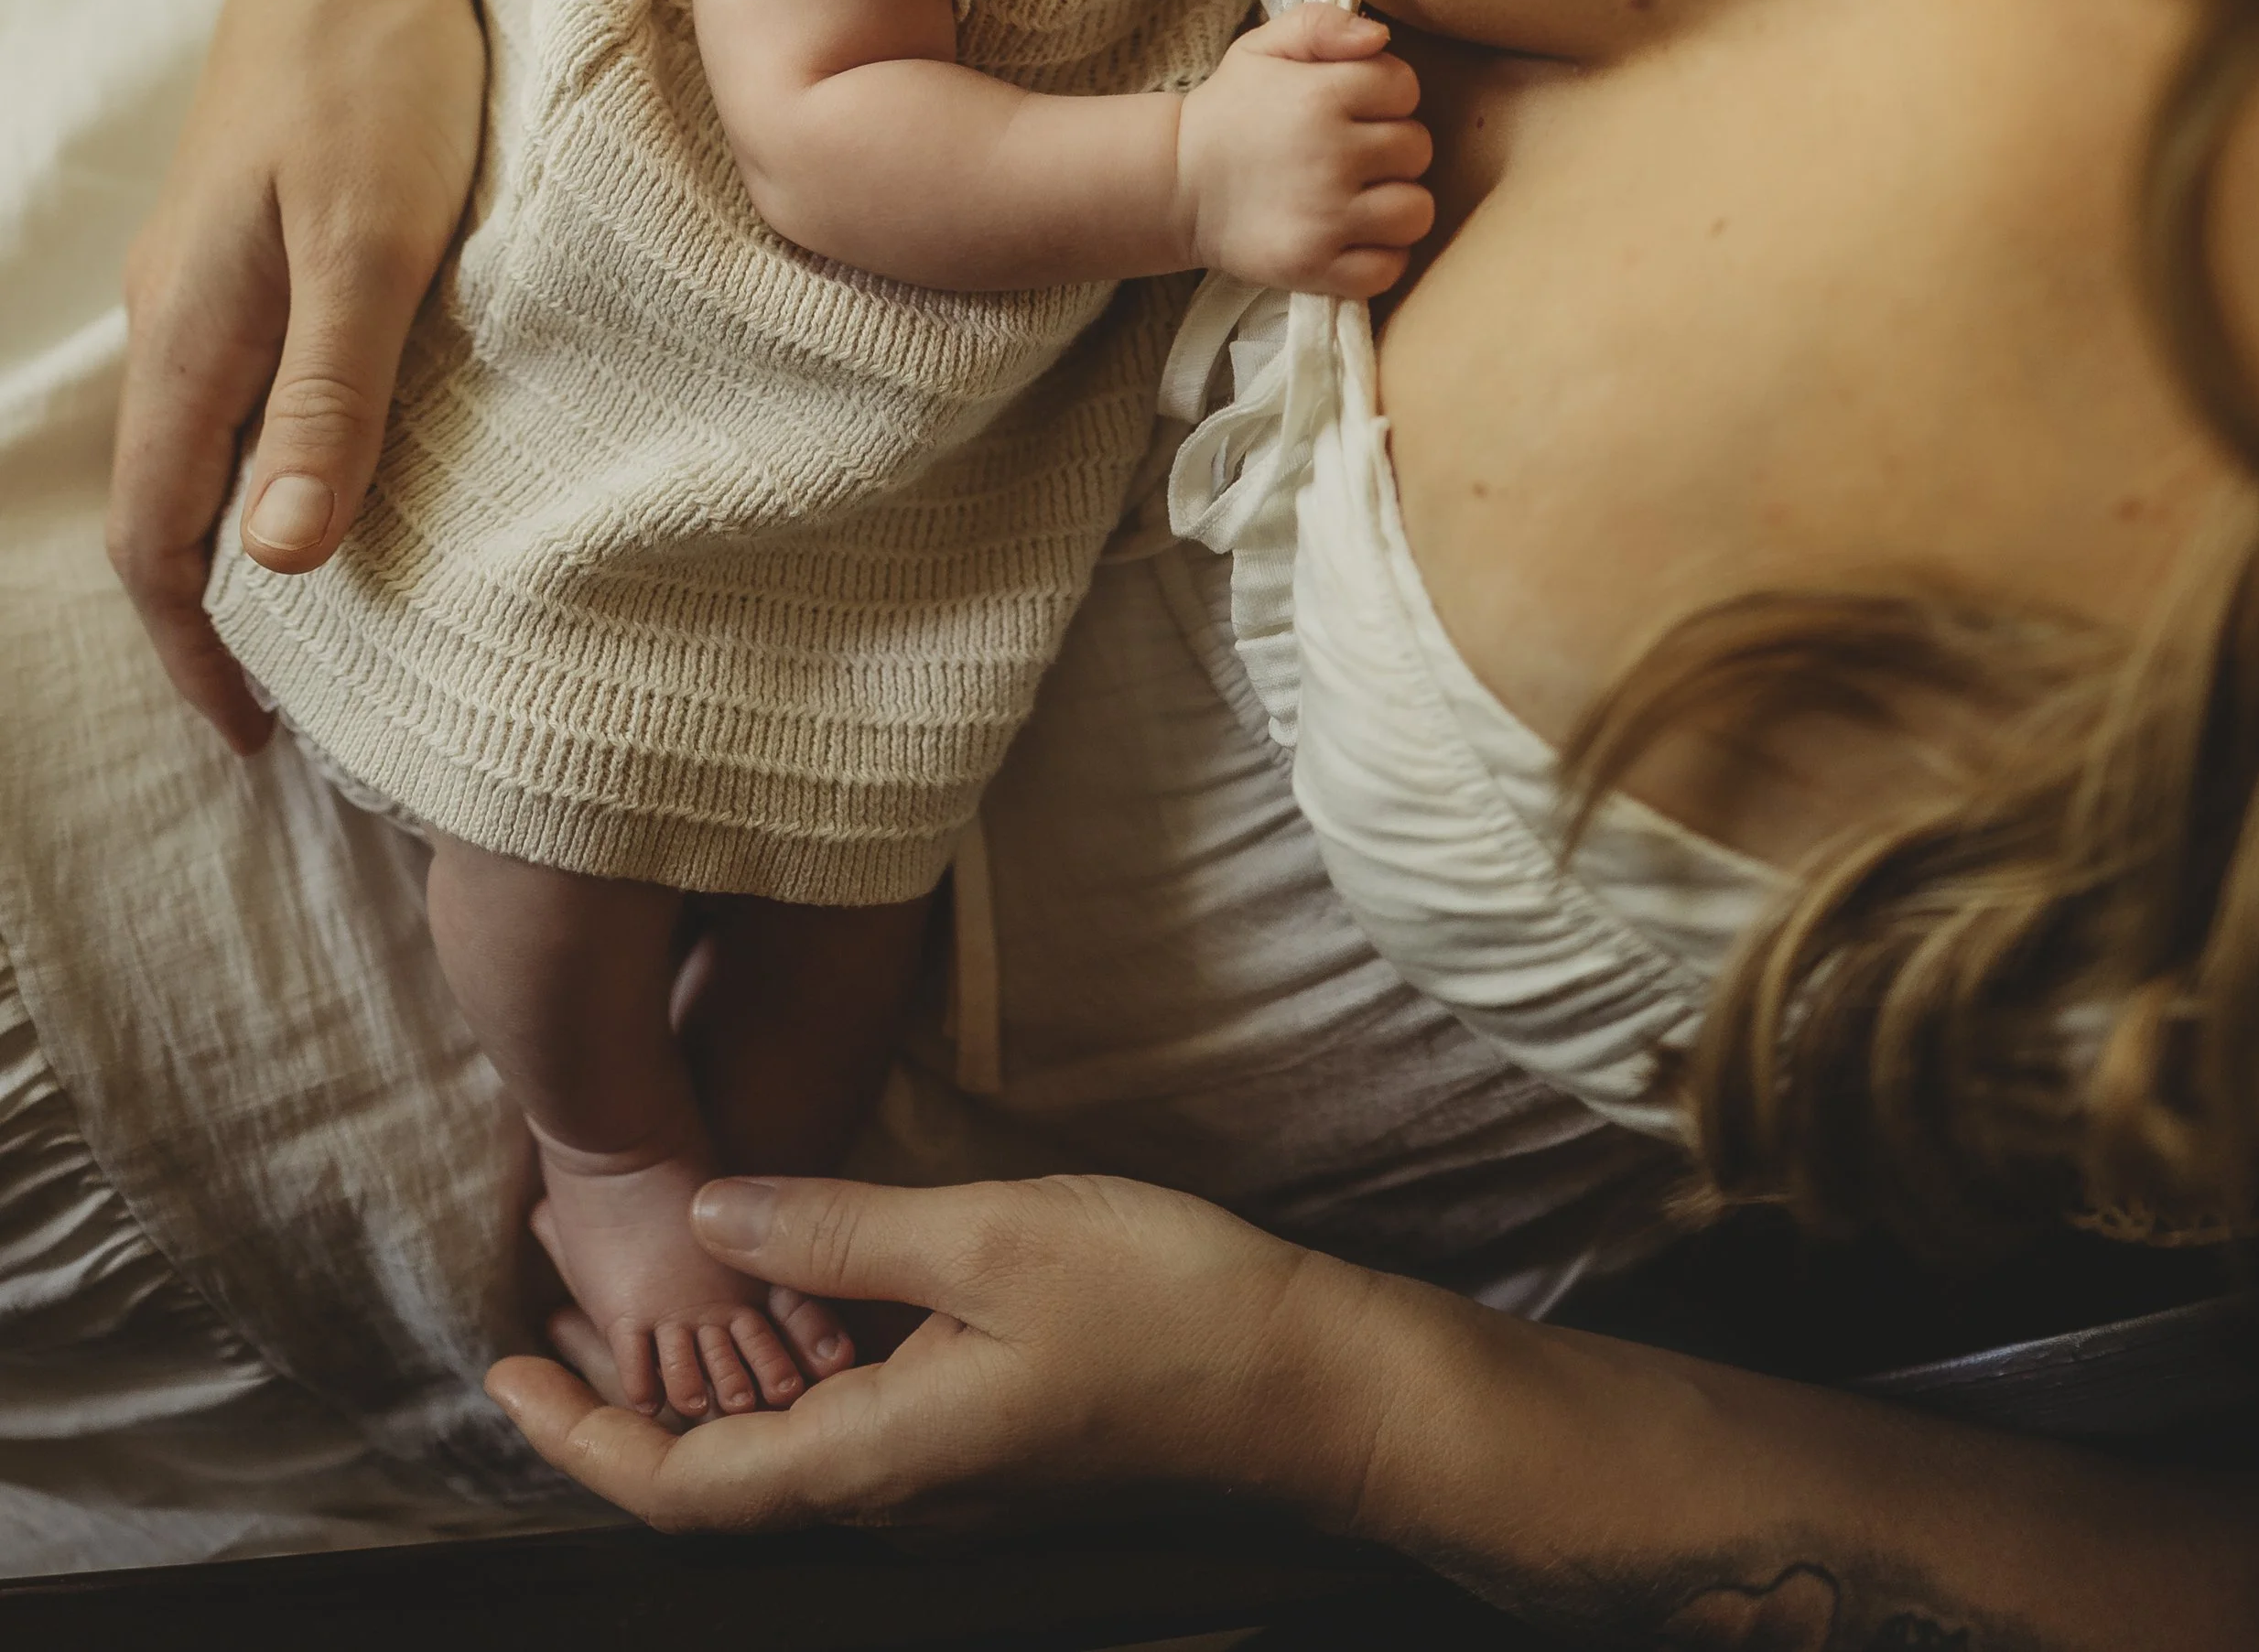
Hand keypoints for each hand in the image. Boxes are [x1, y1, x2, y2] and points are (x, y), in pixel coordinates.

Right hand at [109, 0, 485, 750]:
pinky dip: (273, 448)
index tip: (260, 742)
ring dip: (248, 528)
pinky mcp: (256, 223)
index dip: (202, 652)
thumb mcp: (377, 243)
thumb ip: (332, 398)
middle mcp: (177, 310)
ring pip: (205, 435)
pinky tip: (343, 455)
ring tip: (330, 603)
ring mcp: (209, 263)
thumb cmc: (385, 70)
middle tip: (305, 704)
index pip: (161, 540)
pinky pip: (240, 374)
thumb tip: (280, 564)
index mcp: (192, 332)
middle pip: (173, 501)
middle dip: (219, 612)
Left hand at [486, 1169, 1390, 1532]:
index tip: (502, 1375)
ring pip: (780, 1447)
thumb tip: (705, 1218)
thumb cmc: (1163, 1309)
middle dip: (617, 1402)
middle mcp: (896, 1491)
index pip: (682, 1489)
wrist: (1305, 1387)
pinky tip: (785, 1290)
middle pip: (716, 1476)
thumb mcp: (992, 1239)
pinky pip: (846, 1421)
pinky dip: (782, 1364)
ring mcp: (944, 1474)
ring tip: (638, 1281)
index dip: (578, 1442)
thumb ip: (841, 1230)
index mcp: (879, 1460)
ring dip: (698, 1379)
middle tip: (551, 1296)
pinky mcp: (984, 1440)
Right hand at [1173, 8, 1431, 298]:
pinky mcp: (1315, 267)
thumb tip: (1379, 36)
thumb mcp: (1262, 48)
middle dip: (1393, 147)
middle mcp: (1330, 157)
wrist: (1176, 185)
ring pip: (1416, 212)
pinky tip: (1354, 237)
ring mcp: (1325, 218)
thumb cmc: (1229, 111)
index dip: (1387, 94)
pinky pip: (1388, 269)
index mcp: (1321, 96)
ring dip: (1397, 204)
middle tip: (1354, 152)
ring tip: (1362, 197)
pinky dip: (1380, 257)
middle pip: (1417, 149)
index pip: (1404, 87)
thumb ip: (1321, 24)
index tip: (1356, 107)